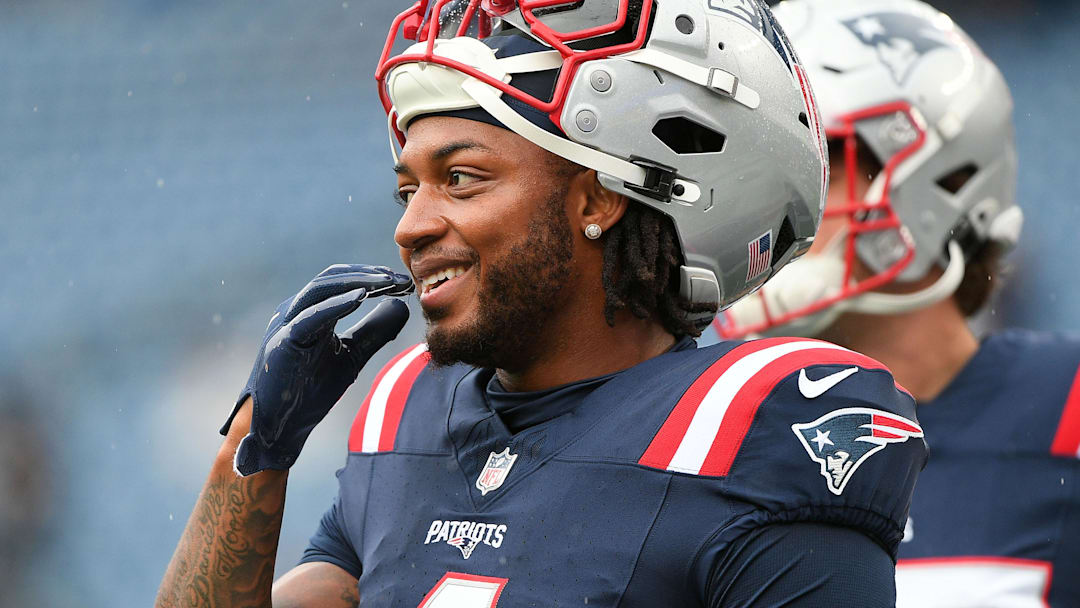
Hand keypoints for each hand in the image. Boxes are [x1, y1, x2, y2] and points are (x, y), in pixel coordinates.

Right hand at [221, 264, 412, 475]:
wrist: (278, 428)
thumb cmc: (309, 391)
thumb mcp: (352, 355)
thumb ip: (374, 331)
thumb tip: (402, 307)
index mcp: (310, 311)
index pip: (343, 281)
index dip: (374, 276)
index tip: (405, 282)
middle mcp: (295, 311)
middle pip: (333, 278)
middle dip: (370, 274)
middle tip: (402, 279)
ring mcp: (286, 324)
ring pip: (321, 289)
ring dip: (357, 282)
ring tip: (388, 282)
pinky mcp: (283, 343)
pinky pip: (310, 317)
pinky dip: (336, 304)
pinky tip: (361, 298)